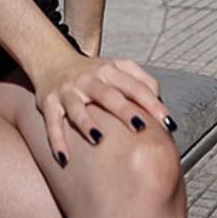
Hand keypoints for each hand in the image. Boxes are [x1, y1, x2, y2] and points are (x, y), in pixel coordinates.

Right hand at [31, 49, 172, 167]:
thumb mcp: (116, 67)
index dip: (152, 103)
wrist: (51, 59)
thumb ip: (141, 80)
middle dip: (124, 111)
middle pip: (108, 95)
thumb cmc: (91, 71)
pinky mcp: (48, 102)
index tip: (167, 123)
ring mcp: (67, 91)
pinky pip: (52, 123)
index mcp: (109, 70)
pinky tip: (64, 158)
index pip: (134, 86)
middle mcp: (88, 79)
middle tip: (141, 127)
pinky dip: (56, 140)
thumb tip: (161, 101)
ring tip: (98, 139)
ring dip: (87, 123)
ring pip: (76, 107)